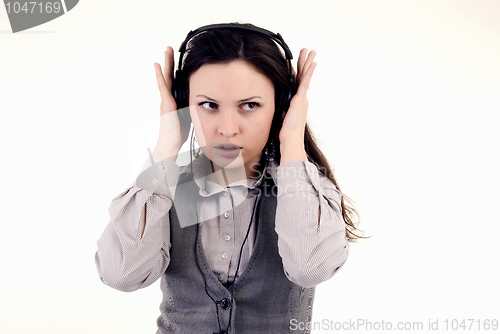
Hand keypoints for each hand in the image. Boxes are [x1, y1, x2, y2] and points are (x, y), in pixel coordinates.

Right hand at [152, 46, 190, 160]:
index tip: (178, 58)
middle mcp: (168, 97)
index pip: (175, 81)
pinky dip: (159, 75)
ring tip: (166, 50)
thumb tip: (205, 102)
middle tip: (170, 48)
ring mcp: (165, 99)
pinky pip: (162, 86)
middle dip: (170, 61)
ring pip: (165, 77)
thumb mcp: (190, 115)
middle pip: (169, 75)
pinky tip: (158, 65)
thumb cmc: (179, 132)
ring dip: (165, 63)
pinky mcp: (165, 103)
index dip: (176, 69)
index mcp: (174, 99)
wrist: (171, 143)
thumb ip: (193, 106)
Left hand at [279, 48, 316, 161]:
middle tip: (308, 51)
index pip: (296, 82)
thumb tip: (265, 105)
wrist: (290, 139)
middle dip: (305, 63)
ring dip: (308, 62)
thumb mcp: (278, 116)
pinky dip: (309, 72)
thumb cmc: (284, 132)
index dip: (297, 71)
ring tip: (311, 51)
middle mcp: (300, 98)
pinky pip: (306, 82)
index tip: (296, 62)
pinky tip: (313, 63)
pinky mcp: (301, 99)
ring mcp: (302, 98)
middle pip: (303, 76)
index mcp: (295, 101)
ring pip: (306, 76)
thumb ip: (277, 108)